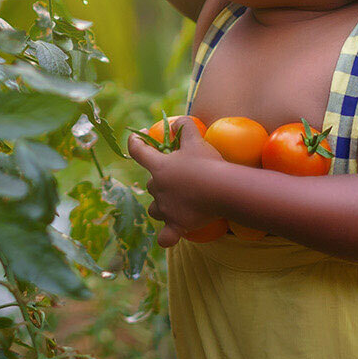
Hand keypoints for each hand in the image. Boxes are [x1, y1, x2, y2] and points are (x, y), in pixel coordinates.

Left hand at [128, 128, 223, 248]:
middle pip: (150, 185)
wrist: (222, 189)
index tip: (136, 139)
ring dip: (161, 206)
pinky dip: (166, 237)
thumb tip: (177, 121)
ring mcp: (166, 208)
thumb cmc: (207, 163)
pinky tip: (169, 237)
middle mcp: (157, 188)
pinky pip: (166, 237)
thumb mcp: (196, 140)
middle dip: (158, 182)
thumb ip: (185, 127)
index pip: (138, 152)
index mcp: (159, 166)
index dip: (135, 143)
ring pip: (154, 209)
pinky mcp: (177, 225)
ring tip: (175, 204)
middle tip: (177, 179)